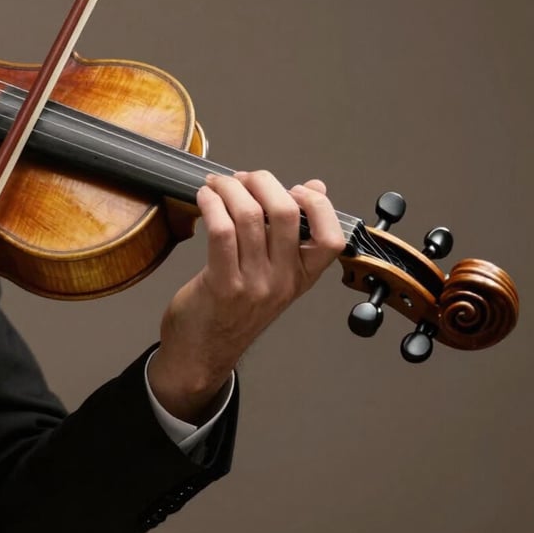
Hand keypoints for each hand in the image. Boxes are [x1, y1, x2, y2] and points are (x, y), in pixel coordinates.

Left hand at [148, 173, 344, 422]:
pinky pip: (222, 231)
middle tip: (244, 178)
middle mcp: (283, 281)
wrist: (202, 354)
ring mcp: (254, 285)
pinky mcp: (223, 285)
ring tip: (218, 184)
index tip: (295, 188)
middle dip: (262, 182)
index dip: (318, 205)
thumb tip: (316, 189)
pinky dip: (212, 204)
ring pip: (249, 216)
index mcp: (302, 277)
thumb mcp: (273, 275)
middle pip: (286, 213)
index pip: (331, 238)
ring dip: (229, 188)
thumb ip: (293, 234)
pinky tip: (205, 197)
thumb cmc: (233, 310)